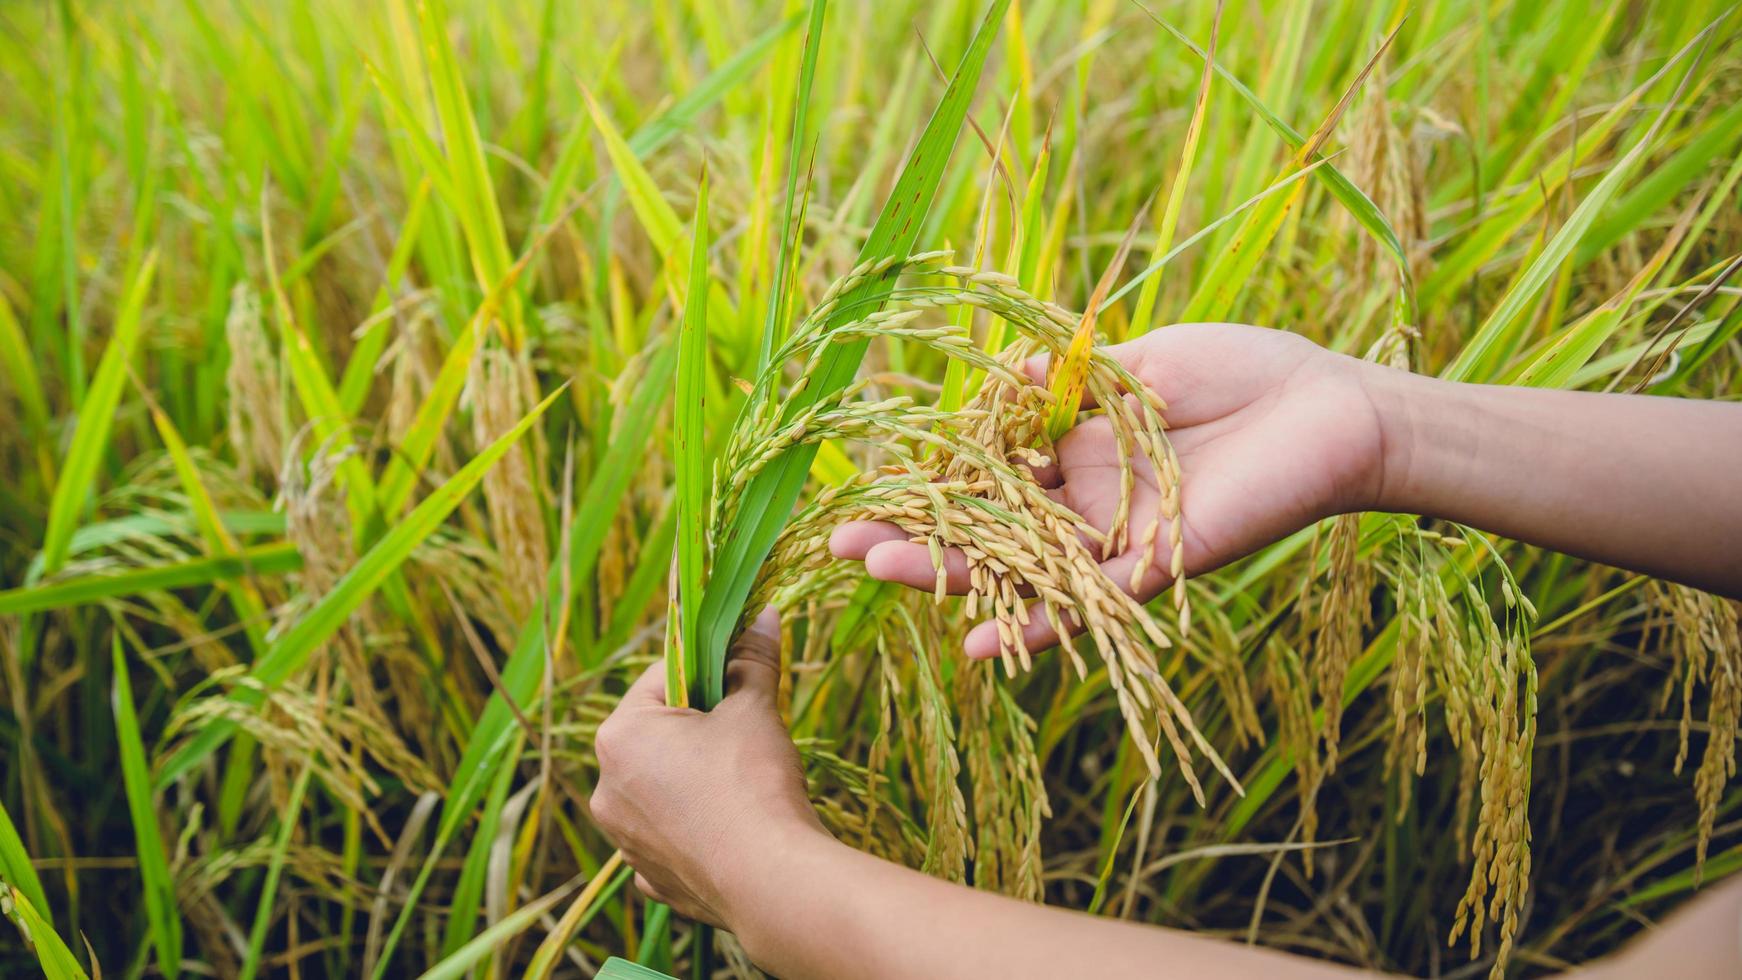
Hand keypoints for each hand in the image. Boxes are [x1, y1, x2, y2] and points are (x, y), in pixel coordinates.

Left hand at [589, 608, 827, 925]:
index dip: (708, 668)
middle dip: (700, 725)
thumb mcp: (755, 708)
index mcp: (620, 736)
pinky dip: (695, 828)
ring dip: (695, 777)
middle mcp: (607, 788)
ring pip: (661, 788)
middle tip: (747, 727)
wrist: (771, 881)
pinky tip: (730, 827)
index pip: (663, 677)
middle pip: (658, 734)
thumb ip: (752, 659)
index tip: (741, 672)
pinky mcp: (651, 878)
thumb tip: (764, 615)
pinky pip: (669, 837)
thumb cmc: (753, 783)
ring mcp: (624, 840)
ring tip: (743, 779)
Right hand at [830, 323, 1394, 657]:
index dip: (928, 479)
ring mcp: (1114, 537)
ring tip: (877, 570)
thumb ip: (1070, 379)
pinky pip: (1086, 605)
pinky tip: (977, 644)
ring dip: (949, 576)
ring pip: (1018, 569)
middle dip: (914, 534)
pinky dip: (1035, 627)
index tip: (867, 477)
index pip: (983, 471)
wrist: (1332, 407)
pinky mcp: (1156, 564)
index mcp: (1076, 448)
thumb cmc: (1245, 371)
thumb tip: (1000, 381)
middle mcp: (1084, 501)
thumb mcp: (1142, 361)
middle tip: (842, 541)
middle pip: (984, 526)